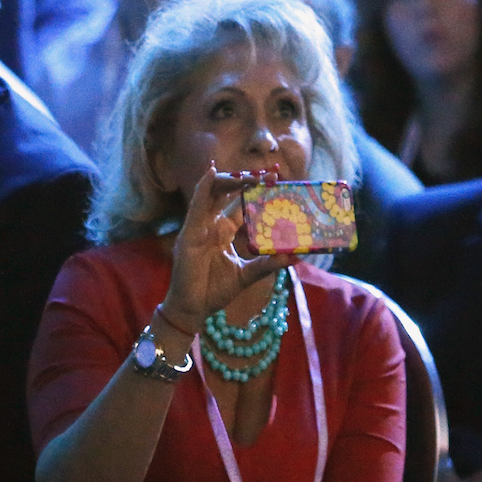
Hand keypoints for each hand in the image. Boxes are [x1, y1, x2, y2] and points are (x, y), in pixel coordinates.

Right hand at [164, 163, 296, 329]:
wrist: (194, 309)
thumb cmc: (215, 291)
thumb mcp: (247, 275)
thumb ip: (267, 264)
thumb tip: (293, 256)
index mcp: (222, 231)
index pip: (238, 204)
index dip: (253, 190)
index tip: (273, 178)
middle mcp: (209, 225)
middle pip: (224, 193)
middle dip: (242, 179)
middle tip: (266, 172)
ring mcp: (198, 228)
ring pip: (211, 194)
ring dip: (228, 180)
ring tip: (247, 172)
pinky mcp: (188, 235)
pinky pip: (196, 207)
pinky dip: (203, 189)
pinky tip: (211, 174)